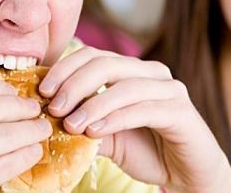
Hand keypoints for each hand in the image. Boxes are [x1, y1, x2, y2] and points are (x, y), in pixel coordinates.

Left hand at [39, 47, 230, 192]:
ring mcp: (169, 89)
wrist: (187, 175)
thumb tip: (45, 115)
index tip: (42, 91)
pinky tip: (95, 132)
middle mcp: (152, 72)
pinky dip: (115, 118)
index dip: (65, 69)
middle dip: (74, 84)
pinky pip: (143, 109)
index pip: (92, 55)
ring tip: (70, 124)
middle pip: (105, 64)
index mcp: (132, 70)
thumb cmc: (148, 151)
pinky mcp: (181, 111)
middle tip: (53, 107)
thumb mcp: (106, 135)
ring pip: (123, 86)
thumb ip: (83, 121)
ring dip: (92, 105)